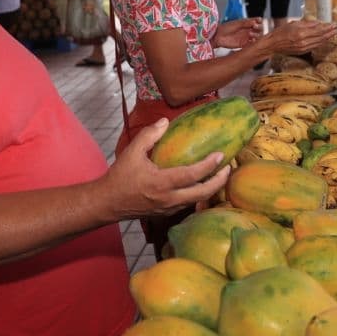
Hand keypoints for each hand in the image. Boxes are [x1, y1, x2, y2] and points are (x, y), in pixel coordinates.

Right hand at [101, 120, 230, 219]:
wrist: (107, 203)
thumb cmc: (119, 177)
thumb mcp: (131, 152)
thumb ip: (149, 135)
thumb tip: (166, 121)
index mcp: (161, 183)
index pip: (192, 175)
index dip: (209, 165)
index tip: (220, 154)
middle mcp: (168, 199)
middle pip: (203, 193)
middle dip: (219, 181)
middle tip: (229, 167)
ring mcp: (169, 209)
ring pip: (198, 200)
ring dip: (211, 188)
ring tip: (221, 174)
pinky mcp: (167, 213)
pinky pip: (189, 204)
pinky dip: (200, 194)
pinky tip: (204, 184)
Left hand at [214, 18, 261, 48]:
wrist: (217, 37)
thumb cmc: (225, 28)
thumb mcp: (236, 23)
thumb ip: (246, 23)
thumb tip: (255, 22)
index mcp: (246, 24)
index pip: (257, 22)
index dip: (259, 21)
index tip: (259, 21)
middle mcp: (248, 30)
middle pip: (259, 29)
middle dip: (259, 28)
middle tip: (255, 27)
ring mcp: (246, 37)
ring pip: (256, 37)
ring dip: (256, 35)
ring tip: (251, 34)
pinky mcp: (244, 44)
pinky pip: (251, 44)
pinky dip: (254, 43)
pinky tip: (252, 41)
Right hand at [265, 19, 336, 54]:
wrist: (272, 45)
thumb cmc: (280, 32)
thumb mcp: (293, 23)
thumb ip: (306, 24)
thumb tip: (318, 23)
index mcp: (301, 33)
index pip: (318, 30)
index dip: (327, 27)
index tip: (334, 24)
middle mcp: (303, 42)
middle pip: (320, 37)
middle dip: (330, 33)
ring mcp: (303, 48)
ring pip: (319, 43)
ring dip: (327, 38)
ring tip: (333, 34)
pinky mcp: (302, 52)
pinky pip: (314, 47)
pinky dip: (321, 43)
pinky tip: (324, 40)